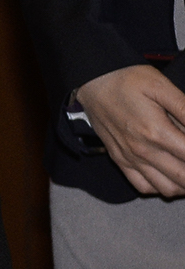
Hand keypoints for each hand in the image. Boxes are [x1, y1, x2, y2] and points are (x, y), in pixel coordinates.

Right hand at [77, 64, 184, 196]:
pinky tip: (171, 175)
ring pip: (167, 188)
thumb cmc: (126, 80)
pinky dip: (161, 187)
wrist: (91, 81)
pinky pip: (143, 187)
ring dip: (184, 184)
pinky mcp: (119, 160)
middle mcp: (143, 151)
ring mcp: (129, 158)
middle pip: (184, 178)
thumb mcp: (162, 87)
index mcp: (156, 132)